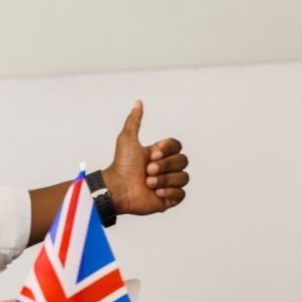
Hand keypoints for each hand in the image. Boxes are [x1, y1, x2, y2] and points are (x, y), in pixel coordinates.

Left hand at [102, 100, 188, 215]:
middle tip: (148, 170)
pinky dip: (169, 192)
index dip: (167, 149)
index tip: (152, 154)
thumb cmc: (121, 165)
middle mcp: (166, 168)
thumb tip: (138, 102)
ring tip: (148, 183)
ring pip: (184, 177)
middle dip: (165, 166)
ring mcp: (168, 184)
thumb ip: (134, 120)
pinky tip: (155, 193)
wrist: (118, 188)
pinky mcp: (169, 199)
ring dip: (165, 180)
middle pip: (183, 161)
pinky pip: (182, 194)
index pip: (177, 146)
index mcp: (159, 154)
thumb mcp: (127, 139)